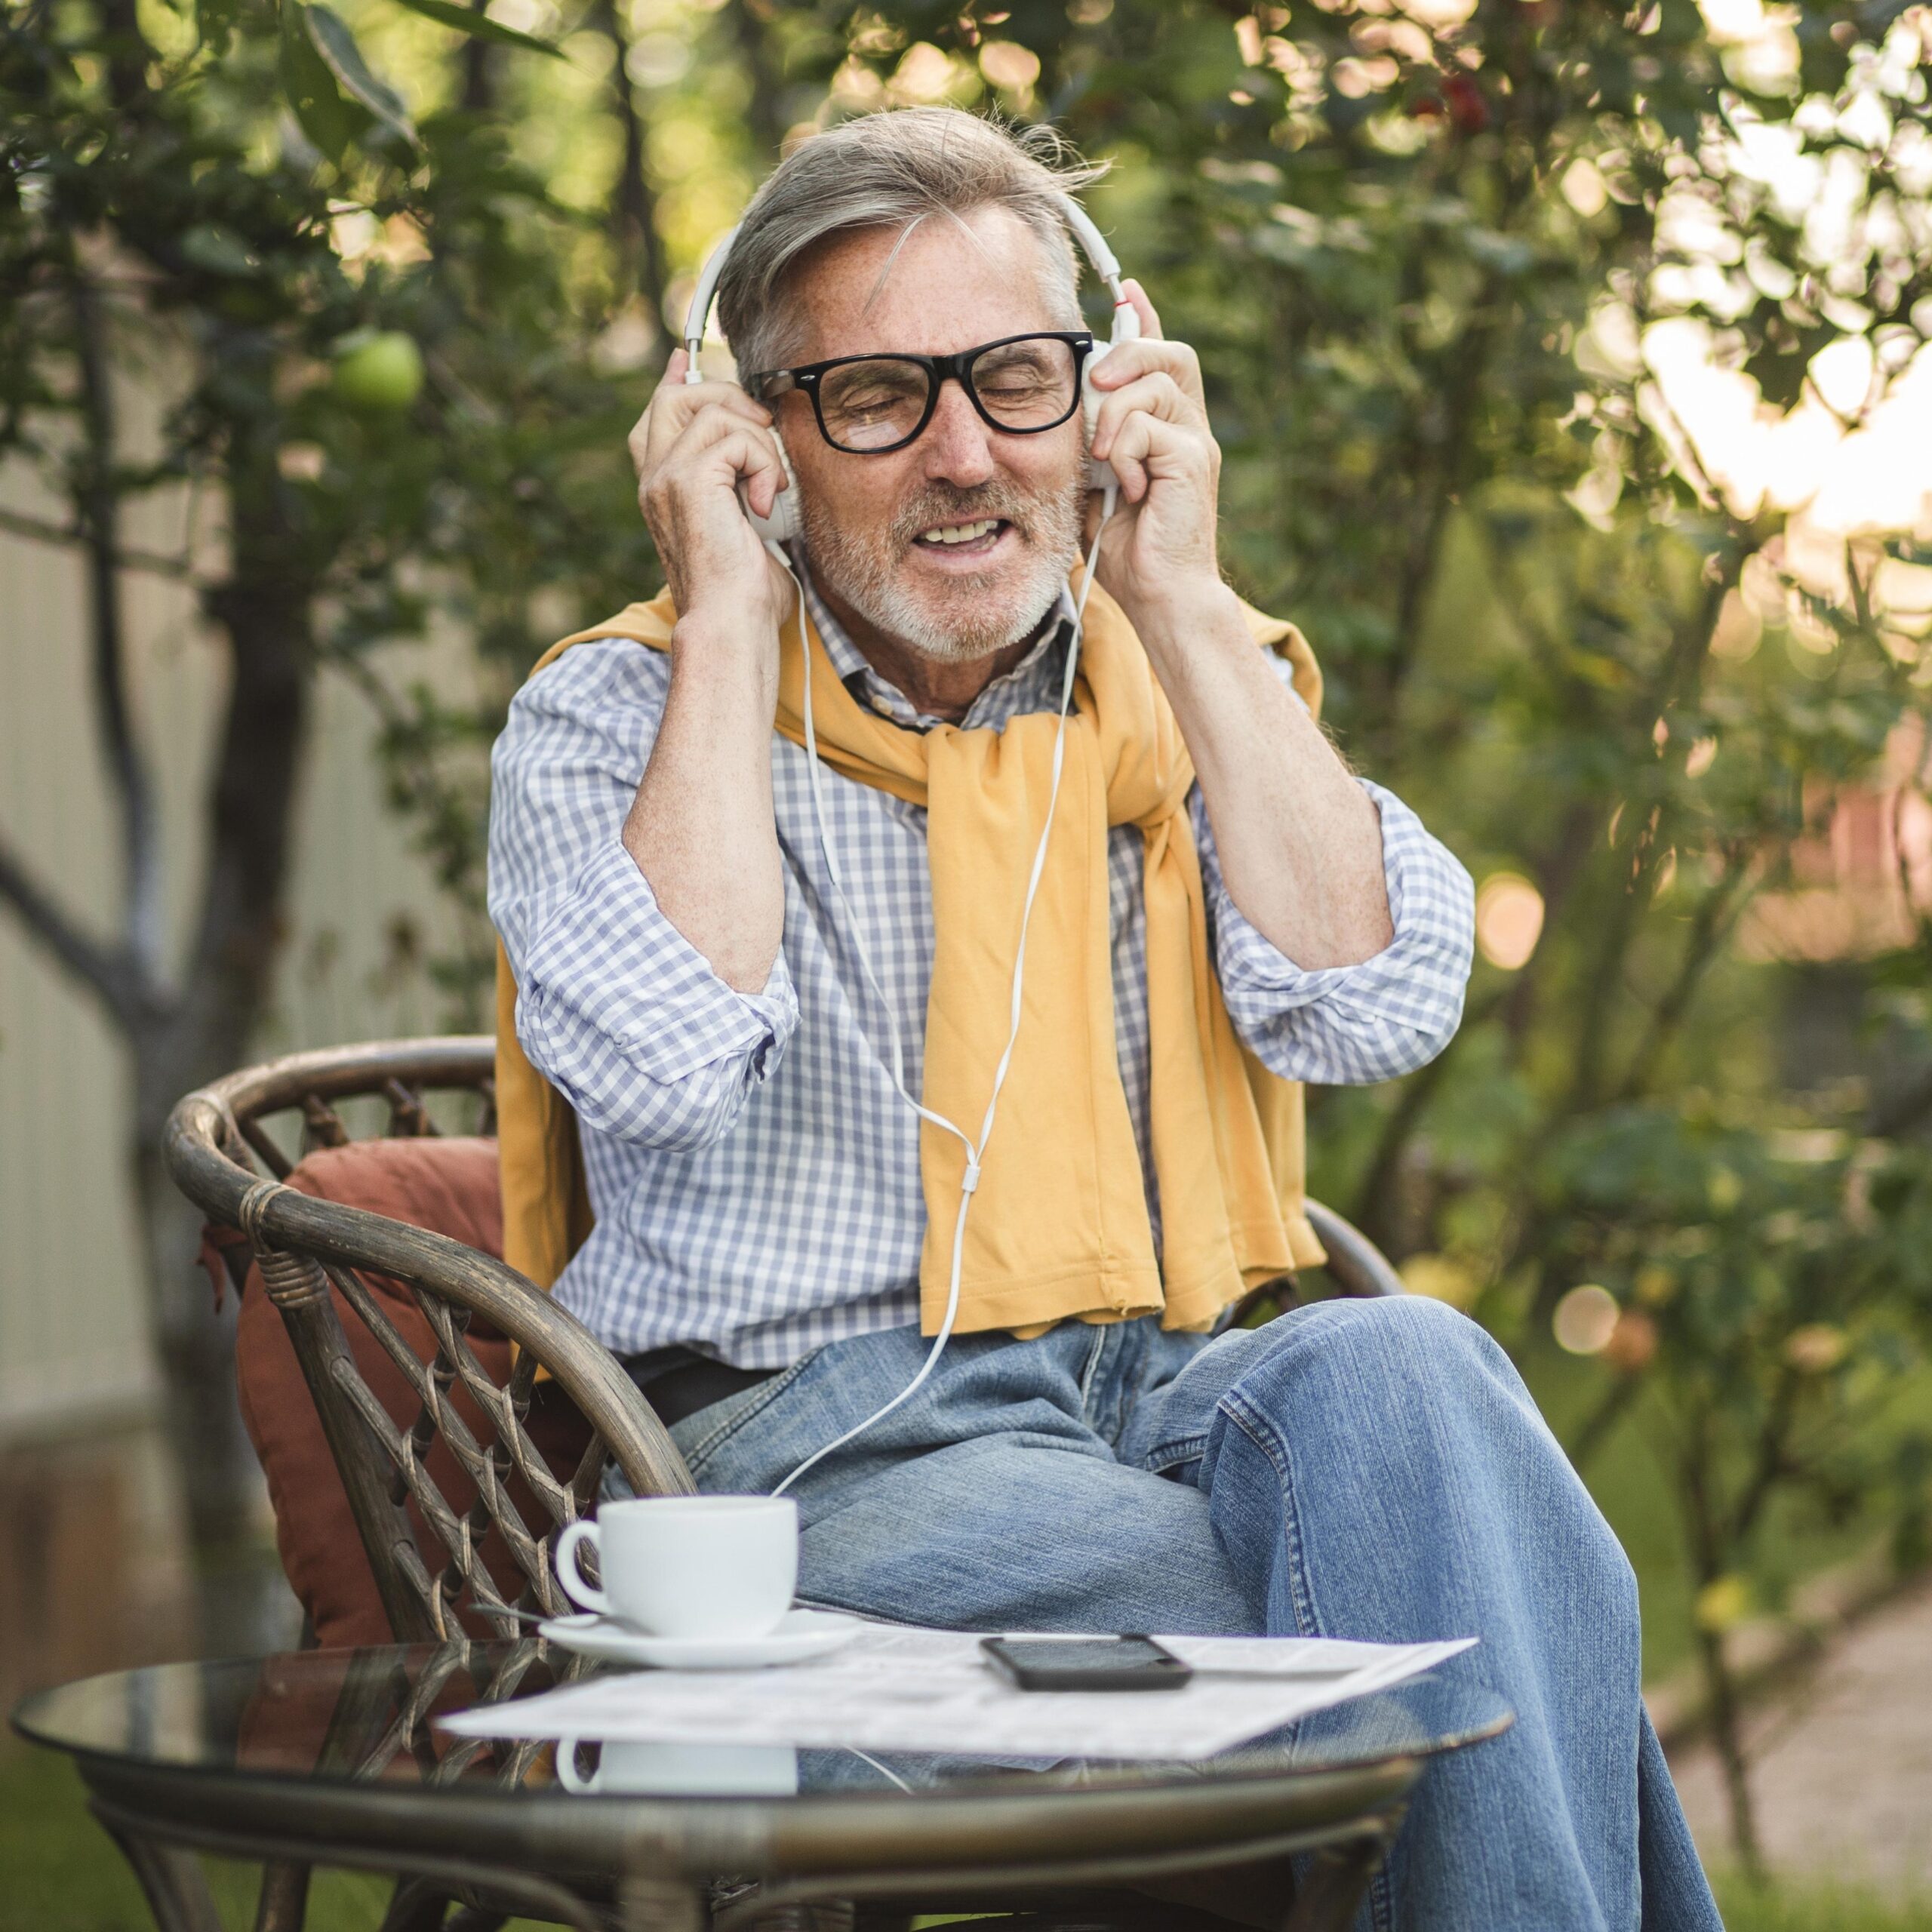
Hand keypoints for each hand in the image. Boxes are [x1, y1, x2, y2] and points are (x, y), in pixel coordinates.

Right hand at [628, 349, 796, 643]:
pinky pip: (736, 438)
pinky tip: (764, 502)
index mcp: (661, 489)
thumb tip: (767, 475)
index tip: (686, 360)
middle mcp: (654, 477)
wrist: (731, 624)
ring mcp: (666, 476)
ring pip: (715, 412)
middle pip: (677, 396)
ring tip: (769, 488)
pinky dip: (763, 464)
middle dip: (729, 399)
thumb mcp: (744, 532)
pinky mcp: (689, 480)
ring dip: (759, 443)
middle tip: (763, 434)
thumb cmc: (744, 596)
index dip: (676, 382)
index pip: (656, 415)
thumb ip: (741, 492)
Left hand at [1082, 283, 1225, 622]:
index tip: (1126, 288)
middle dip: (1129, 353)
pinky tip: (1128, 488)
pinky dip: (1125, 453)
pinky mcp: (1193, 461)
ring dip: (1114, 415)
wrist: (1159, 596)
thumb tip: (1070, 408)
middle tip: (1097, 379)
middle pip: (1170, 353)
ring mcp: (1196, 443)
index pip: (1162, 358)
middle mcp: (1190, 429)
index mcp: (1168, 429)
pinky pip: (1147, 427)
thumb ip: (1089, 444)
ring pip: (1152, 386)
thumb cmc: (1127, 551)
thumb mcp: (1095, 485)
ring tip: (1105, 460)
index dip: (1146, 319)